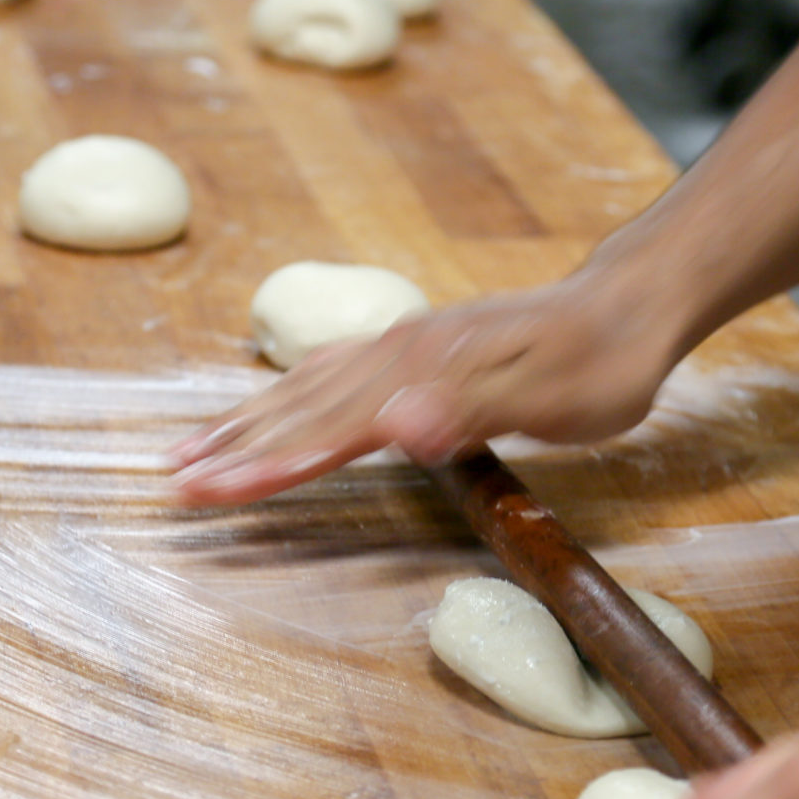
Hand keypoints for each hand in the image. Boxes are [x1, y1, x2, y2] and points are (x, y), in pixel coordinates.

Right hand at [169, 268, 689, 505]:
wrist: (626, 306)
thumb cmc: (597, 364)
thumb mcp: (550, 397)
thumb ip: (470, 412)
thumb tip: (398, 427)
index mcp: (421, 374)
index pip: (329, 429)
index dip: (269, 463)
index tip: (211, 492)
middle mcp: (399, 354)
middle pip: (300, 408)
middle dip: (234, 448)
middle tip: (171, 484)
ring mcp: (403, 347)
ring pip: (305, 388)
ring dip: (246, 422)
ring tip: (190, 451)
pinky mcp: (414, 347)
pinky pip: (330, 373)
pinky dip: (285, 397)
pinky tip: (268, 406)